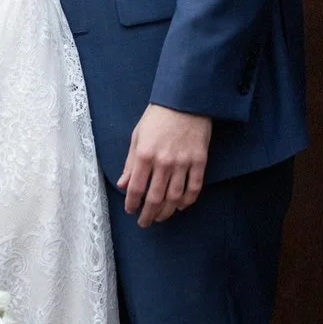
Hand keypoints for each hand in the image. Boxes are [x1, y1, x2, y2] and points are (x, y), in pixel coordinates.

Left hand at [117, 105, 211, 226]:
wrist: (185, 101)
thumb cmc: (157, 117)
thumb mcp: (137, 136)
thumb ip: (130, 163)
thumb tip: (123, 184)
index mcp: (145, 155)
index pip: (136, 188)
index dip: (132, 203)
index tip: (131, 210)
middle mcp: (163, 162)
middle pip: (155, 198)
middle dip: (148, 214)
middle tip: (145, 222)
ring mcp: (183, 163)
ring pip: (174, 197)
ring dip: (166, 211)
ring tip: (160, 217)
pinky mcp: (199, 161)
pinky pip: (194, 188)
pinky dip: (187, 201)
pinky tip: (180, 207)